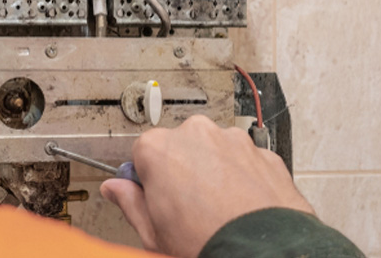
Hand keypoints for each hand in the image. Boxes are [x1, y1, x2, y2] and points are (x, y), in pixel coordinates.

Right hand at [100, 115, 313, 257]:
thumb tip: (116, 189)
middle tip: (188, 208)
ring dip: (214, 172)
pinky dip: (243, 179)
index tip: (155, 198)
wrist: (265, 256)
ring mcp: (233, 141)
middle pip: (179, 148)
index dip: (148, 179)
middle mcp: (196, 135)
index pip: (141, 154)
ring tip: (219, 211)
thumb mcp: (153, 234)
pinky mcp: (265, 154)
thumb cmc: (207, 244)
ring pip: (214, 151)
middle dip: (182, 172)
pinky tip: (241, 208)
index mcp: (158, 149)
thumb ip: (130, 203)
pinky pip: (245, 162)